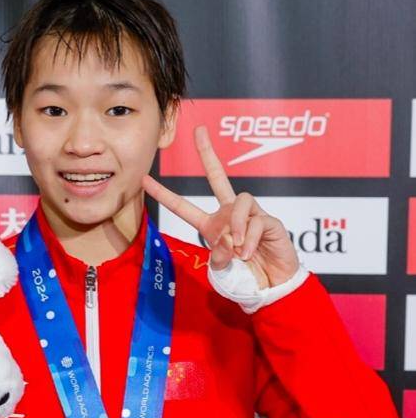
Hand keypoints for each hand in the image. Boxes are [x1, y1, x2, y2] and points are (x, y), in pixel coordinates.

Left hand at [143, 125, 298, 287]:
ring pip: (241, 200)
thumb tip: (226, 246)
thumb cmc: (245, 277)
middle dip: (207, 153)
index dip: (164, 194)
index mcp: (211, 225)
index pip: (182, 206)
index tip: (145, 179)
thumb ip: (219, 260)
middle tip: (198, 130)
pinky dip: (251, 238)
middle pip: (217, 177)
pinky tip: (249, 253)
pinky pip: (257, 220)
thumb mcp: (223, 272)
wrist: (272, 286)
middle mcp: (229, 215)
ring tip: (239, 250)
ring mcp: (250, 215)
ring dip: (237, 226)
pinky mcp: (269, 221)